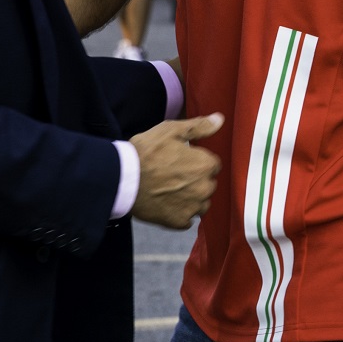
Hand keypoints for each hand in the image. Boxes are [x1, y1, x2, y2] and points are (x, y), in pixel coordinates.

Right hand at [131, 113, 222, 228]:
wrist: (123, 179)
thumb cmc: (146, 152)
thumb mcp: (171, 130)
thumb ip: (199, 127)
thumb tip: (220, 119)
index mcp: (205, 165)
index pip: (213, 164)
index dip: (197, 161)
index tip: (182, 160)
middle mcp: (204, 188)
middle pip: (208, 184)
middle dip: (196, 179)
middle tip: (173, 174)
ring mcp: (192, 208)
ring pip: (200, 203)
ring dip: (191, 197)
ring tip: (170, 190)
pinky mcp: (179, 222)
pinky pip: (187, 218)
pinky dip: (179, 212)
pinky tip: (165, 202)